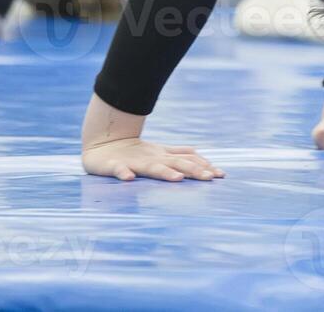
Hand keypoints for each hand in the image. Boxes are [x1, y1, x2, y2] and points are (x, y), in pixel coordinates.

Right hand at [82, 137, 223, 181]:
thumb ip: (178, 153)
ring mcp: (134, 162)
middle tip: (209, 178)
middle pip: (176, 164)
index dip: (204, 166)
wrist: (103, 144)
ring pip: (152, 167)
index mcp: (163, 156)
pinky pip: (119, 169)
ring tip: (177, 178)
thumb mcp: (159, 152)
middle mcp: (153, 158)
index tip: (221, 174)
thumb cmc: (134, 152)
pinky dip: (123, 173)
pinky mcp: (114, 165)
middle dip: (193, 170)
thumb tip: (199, 152)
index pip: (188, 160)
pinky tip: (128, 179)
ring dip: (164, 172)